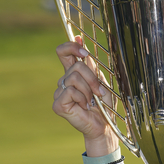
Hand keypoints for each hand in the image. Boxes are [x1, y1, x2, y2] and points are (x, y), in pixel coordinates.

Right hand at [52, 36, 118, 156]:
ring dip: (89, 90)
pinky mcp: (58, 104)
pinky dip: (83, 98)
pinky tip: (85, 107)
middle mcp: (64, 81)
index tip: (84, 52)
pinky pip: (70, 91)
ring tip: (92, 101)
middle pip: (75, 66)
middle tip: (99, 92)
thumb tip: (80, 38)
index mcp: (73, 74)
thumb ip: (89, 63)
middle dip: (92, 78)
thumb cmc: (104, 105)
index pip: (63, 52)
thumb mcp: (100, 79)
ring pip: (74, 78)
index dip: (71, 47)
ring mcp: (59, 93)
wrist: (105, 125)